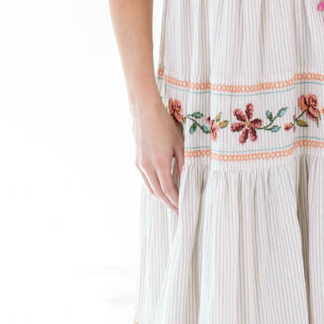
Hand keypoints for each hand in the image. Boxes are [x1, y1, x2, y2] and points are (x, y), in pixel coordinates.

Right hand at [132, 97, 183, 213]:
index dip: (176, 201)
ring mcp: (140, 164)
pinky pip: (145, 180)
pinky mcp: (137, 161)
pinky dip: (154, 187)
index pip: (169, 189)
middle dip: (169, 204)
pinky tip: (161, 188)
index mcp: (160, 162)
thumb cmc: (164, 125)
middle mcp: (147, 166)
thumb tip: (186, 178)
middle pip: (158, 193)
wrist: (144, 112)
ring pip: (150, 188)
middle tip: (178, 212)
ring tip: (171, 202)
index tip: (183, 209)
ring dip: (161, 197)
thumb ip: (183, 163)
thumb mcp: (179, 143)